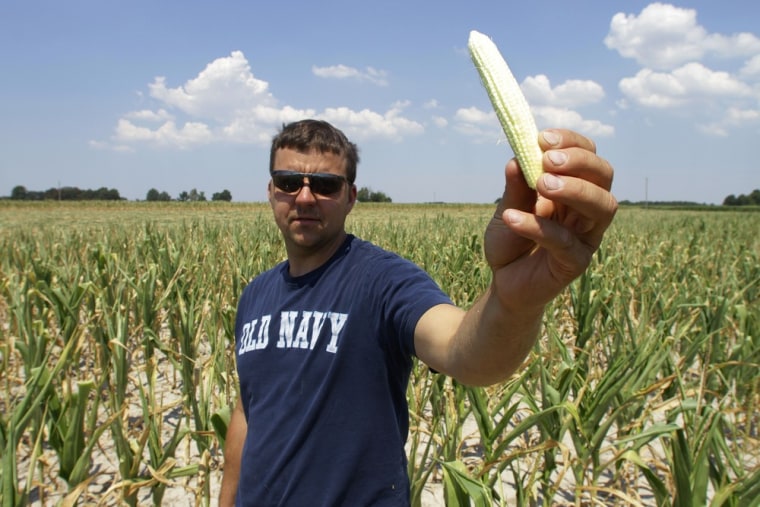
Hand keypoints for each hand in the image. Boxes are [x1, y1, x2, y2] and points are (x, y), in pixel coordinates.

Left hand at [484, 128, 617, 309]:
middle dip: (579, 162)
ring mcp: (586, 236)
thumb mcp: (507, 208)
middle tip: (548, 161)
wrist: (505, 282)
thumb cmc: (511, 241)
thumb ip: (515, 187)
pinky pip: (565, 241)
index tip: (543, 139)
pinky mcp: (576, 262)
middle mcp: (586, 209)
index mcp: (573, 188)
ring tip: (542, 184)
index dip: (571, 143)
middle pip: (604, 175)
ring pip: (602, 206)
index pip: (587, 155)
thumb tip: (517, 158)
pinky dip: (538, 227)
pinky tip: (512, 219)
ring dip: (575, 189)